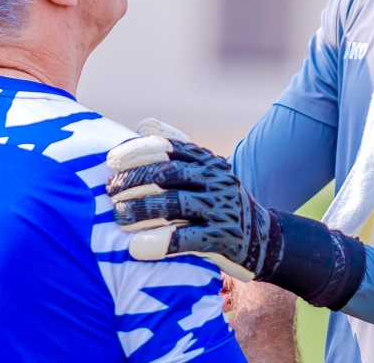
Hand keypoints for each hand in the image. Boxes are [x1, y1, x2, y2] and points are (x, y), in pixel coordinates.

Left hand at [106, 121, 367, 310]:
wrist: (263, 237)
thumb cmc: (218, 201)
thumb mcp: (203, 171)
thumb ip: (174, 149)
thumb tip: (142, 123)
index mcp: (205, 160)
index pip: (168, 147)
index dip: (137, 151)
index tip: (111, 161)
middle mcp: (214, 179)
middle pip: (168, 175)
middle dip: (133, 182)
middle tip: (110, 192)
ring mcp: (220, 208)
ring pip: (175, 205)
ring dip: (141, 211)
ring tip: (118, 218)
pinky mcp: (224, 239)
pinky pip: (188, 239)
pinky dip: (159, 243)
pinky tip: (135, 248)